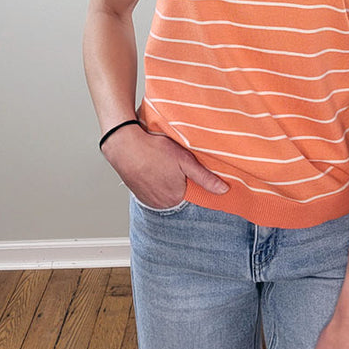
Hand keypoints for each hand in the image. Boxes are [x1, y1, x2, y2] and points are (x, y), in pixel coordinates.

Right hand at [101, 125, 227, 207]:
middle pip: (180, 192)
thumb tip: (224, 190)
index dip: (196, 179)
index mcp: (176, 197)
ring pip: (166, 191)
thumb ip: (205, 177)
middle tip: (176, 163)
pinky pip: (154, 190)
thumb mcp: (184, 160)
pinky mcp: (139, 194)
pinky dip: (156, 181)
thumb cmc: (154, 150)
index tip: (192, 169)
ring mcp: (149, 200)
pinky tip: (155, 168)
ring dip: (168, 181)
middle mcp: (162, 204)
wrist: (124, 145)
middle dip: (182, 180)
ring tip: (164, 165)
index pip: (195, 192)